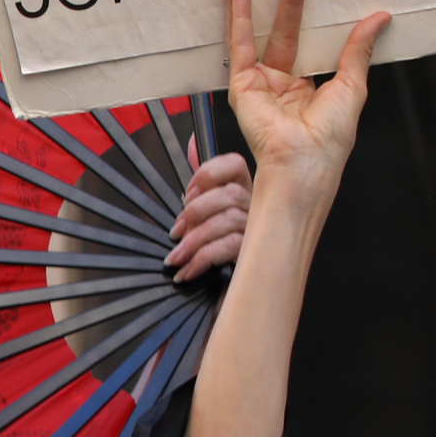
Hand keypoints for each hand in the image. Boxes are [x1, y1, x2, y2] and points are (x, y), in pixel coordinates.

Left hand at [167, 151, 252, 280]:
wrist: (228, 293)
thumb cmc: (215, 250)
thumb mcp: (203, 214)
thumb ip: (201, 181)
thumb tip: (192, 143)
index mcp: (244, 191)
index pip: (235, 164)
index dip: (208, 173)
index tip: (186, 193)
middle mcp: (256, 207)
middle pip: (230, 194)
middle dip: (196, 212)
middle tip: (176, 232)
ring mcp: (259, 231)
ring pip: (229, 220)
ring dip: (195, 240)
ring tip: (176, 257)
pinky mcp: (255, 255)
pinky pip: (230, 248)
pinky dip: (202, 260)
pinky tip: (187, 271)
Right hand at [221, 0, 389, 195]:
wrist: (305, 160)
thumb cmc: (329, 137)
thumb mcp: (352, 84)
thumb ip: (358, 48)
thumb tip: (379, 18)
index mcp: (307, 87)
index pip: (308, 41)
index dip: (312, 15)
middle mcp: (280, 82)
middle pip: (283, 31)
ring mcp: (258, 82)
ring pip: (255, 32)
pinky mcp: (241, 84)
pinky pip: (238, 43)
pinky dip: (237, 15)